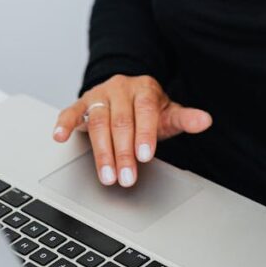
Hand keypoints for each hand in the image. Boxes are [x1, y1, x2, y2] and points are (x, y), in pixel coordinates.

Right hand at [53, 74, 212, 186]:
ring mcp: (99, 95)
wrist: (128, 91)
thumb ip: (186, 118)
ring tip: (106, 176)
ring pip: (98, 122)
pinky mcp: (81, 103)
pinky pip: (71, 112)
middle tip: (126, 178)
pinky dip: (64, 124)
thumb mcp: (169, 113)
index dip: (144, 134)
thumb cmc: (149, 109)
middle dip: (123, 152)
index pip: (145, 112)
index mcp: (145, 88)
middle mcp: (121, 88)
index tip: (145, 157)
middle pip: (121, 121)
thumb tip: (206, 121)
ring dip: (101, 151)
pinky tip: (59, 136)